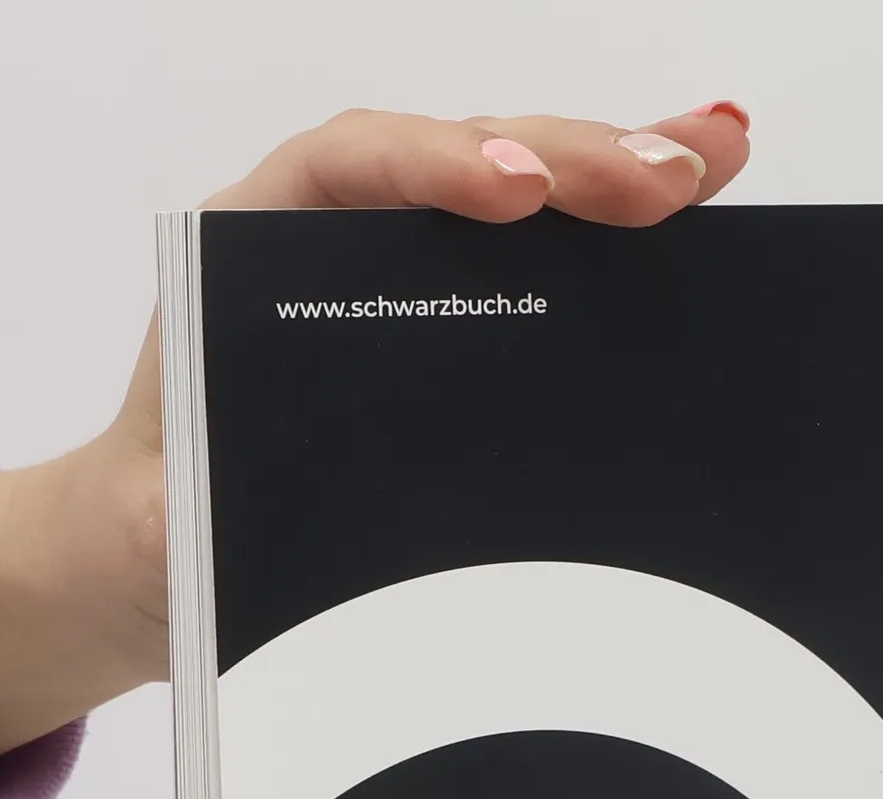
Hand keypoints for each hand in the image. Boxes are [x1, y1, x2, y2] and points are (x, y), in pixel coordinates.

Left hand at [0, 104, 751, 770]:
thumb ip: (182, 512)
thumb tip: (213, 527)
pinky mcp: (468, 324)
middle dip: (572, 162)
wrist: (166, 551)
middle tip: (670, 183)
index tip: (511, 196)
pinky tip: (701, 220)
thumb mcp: (166, 520)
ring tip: (716, 161)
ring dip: (624, 174)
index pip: (347, 169)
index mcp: (251, 252)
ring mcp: (414, 275)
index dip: (433, 169)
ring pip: (524, 195)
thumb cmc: (170, 518)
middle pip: (465, 162)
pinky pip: (548, 267)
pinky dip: (624, 242)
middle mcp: (341, 241)